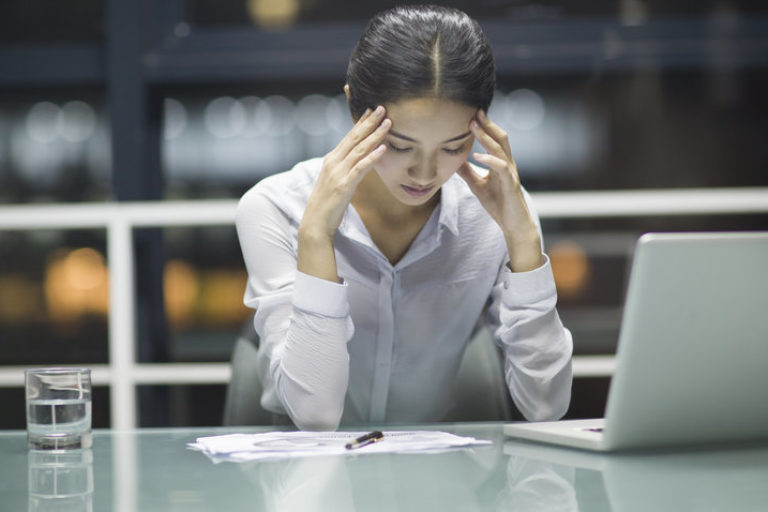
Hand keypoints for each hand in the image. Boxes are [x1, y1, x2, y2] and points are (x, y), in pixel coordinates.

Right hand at [300, 106, 390, 239]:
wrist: (315, 223)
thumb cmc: (327, 205)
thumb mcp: (337, 182)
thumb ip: (346, 170)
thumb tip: (360, 162)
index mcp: (332, 160)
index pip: (349, 137)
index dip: (361, 123)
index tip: (371, 110)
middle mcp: (333, 162)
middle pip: (354, 138)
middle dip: (369, 122)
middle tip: (382, 107)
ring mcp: (338, 173)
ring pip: (359, 149)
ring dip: (375, 135)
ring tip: (388, 123)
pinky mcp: (343, 186)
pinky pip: (360, 168)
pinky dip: (372, 157)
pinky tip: (383, 149)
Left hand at [457, 110, 542, 271]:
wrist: (514, 224)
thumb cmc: (499, 204)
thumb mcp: (477, 185)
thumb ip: (467, 171)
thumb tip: (452, 160)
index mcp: (501, 163)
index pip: (494, 139)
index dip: (484, 126)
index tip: (471, 114)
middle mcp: (507, 164)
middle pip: (500, 138)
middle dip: (487, 124)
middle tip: (474, 111)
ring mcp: (510, 173)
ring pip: (500, 149)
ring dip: (486, 136)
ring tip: (473, 126)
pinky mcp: (510, 184)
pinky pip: (501, 167)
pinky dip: (490, 160)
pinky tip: (478, 155)